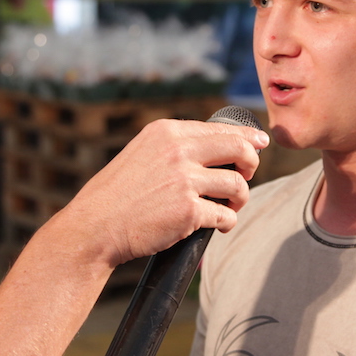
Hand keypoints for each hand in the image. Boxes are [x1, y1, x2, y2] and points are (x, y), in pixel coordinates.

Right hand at [51, 118, 268, 265]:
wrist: (95, 226)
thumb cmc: (118, 194)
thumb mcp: (142, 153)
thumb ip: (174, 147)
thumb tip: (216, 148)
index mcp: (167, 132)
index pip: (220, 129)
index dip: (246, 138)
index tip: (259, 144)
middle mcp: (178, 151)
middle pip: (238, 150)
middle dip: (251, 163)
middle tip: (247, 176)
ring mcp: (184, 180)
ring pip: (237, 185)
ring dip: (240, 198)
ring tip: (232, 206)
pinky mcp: (188, 211)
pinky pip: (225, 215)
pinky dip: (227, 221)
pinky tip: (221, 224)